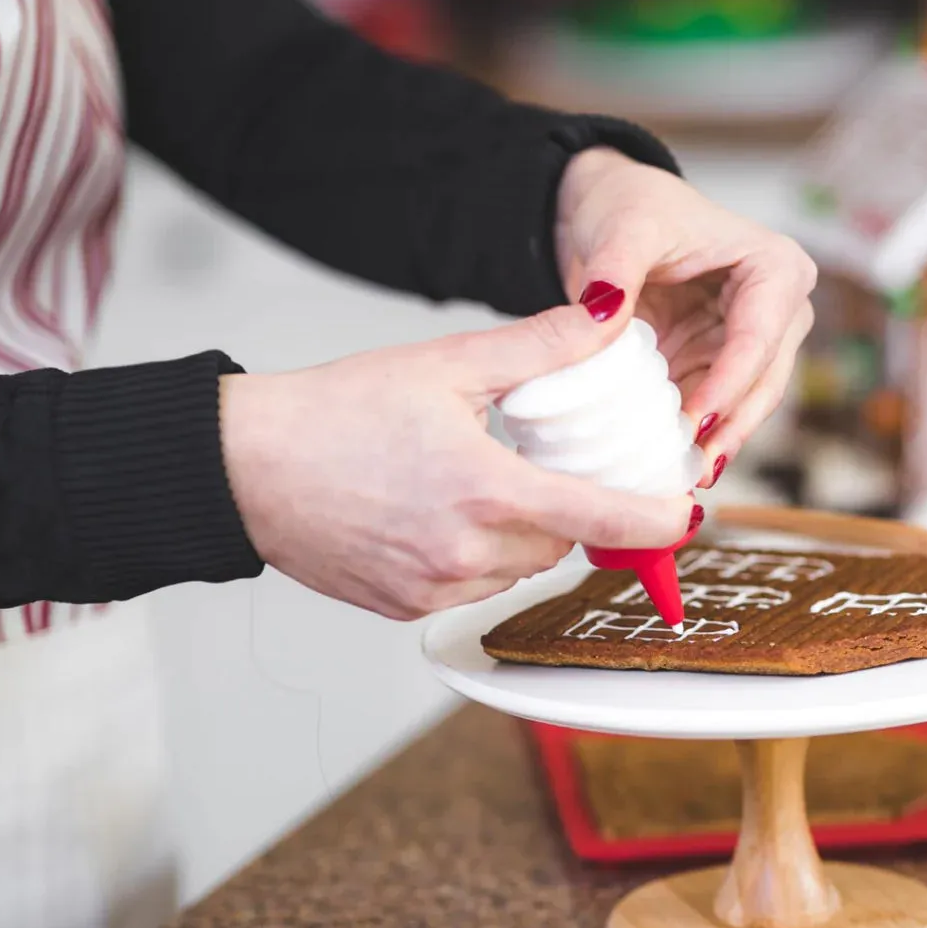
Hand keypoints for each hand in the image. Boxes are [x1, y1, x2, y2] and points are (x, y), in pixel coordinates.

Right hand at [219, 304, 694, 619]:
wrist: (242, 469)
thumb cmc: (331, 413)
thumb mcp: (443, 367)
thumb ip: (537, 348)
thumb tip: (605, 319)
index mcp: (483, 490)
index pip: (598, 518)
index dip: (652, 520)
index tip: (684, 515)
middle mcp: (464, 552)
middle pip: (560, 542)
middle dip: (567, 508)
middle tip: (545, 464)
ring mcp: (432, 588)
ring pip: (519, 568)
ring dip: (524, 533)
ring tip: (485, 483)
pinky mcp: (405, 607)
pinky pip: (472, 588)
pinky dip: (478, 557)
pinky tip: (442, 516)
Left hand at [556, 147, 816, 486]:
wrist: (610, 214)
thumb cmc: (630, 207)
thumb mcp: (622, 230)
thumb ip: (612, 272)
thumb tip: (601, 312)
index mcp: (774, 267)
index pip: (759, 336)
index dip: (728, 383)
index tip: (693, 420)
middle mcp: (779, 308)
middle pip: (764, 381)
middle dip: (732, 426)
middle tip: (697, 469)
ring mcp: (752, 343)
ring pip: (746, 405)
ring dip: (717, 441)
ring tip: (685, 478)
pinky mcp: (719, 366)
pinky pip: (714, 409)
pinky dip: (695, 436)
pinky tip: (671, 466)